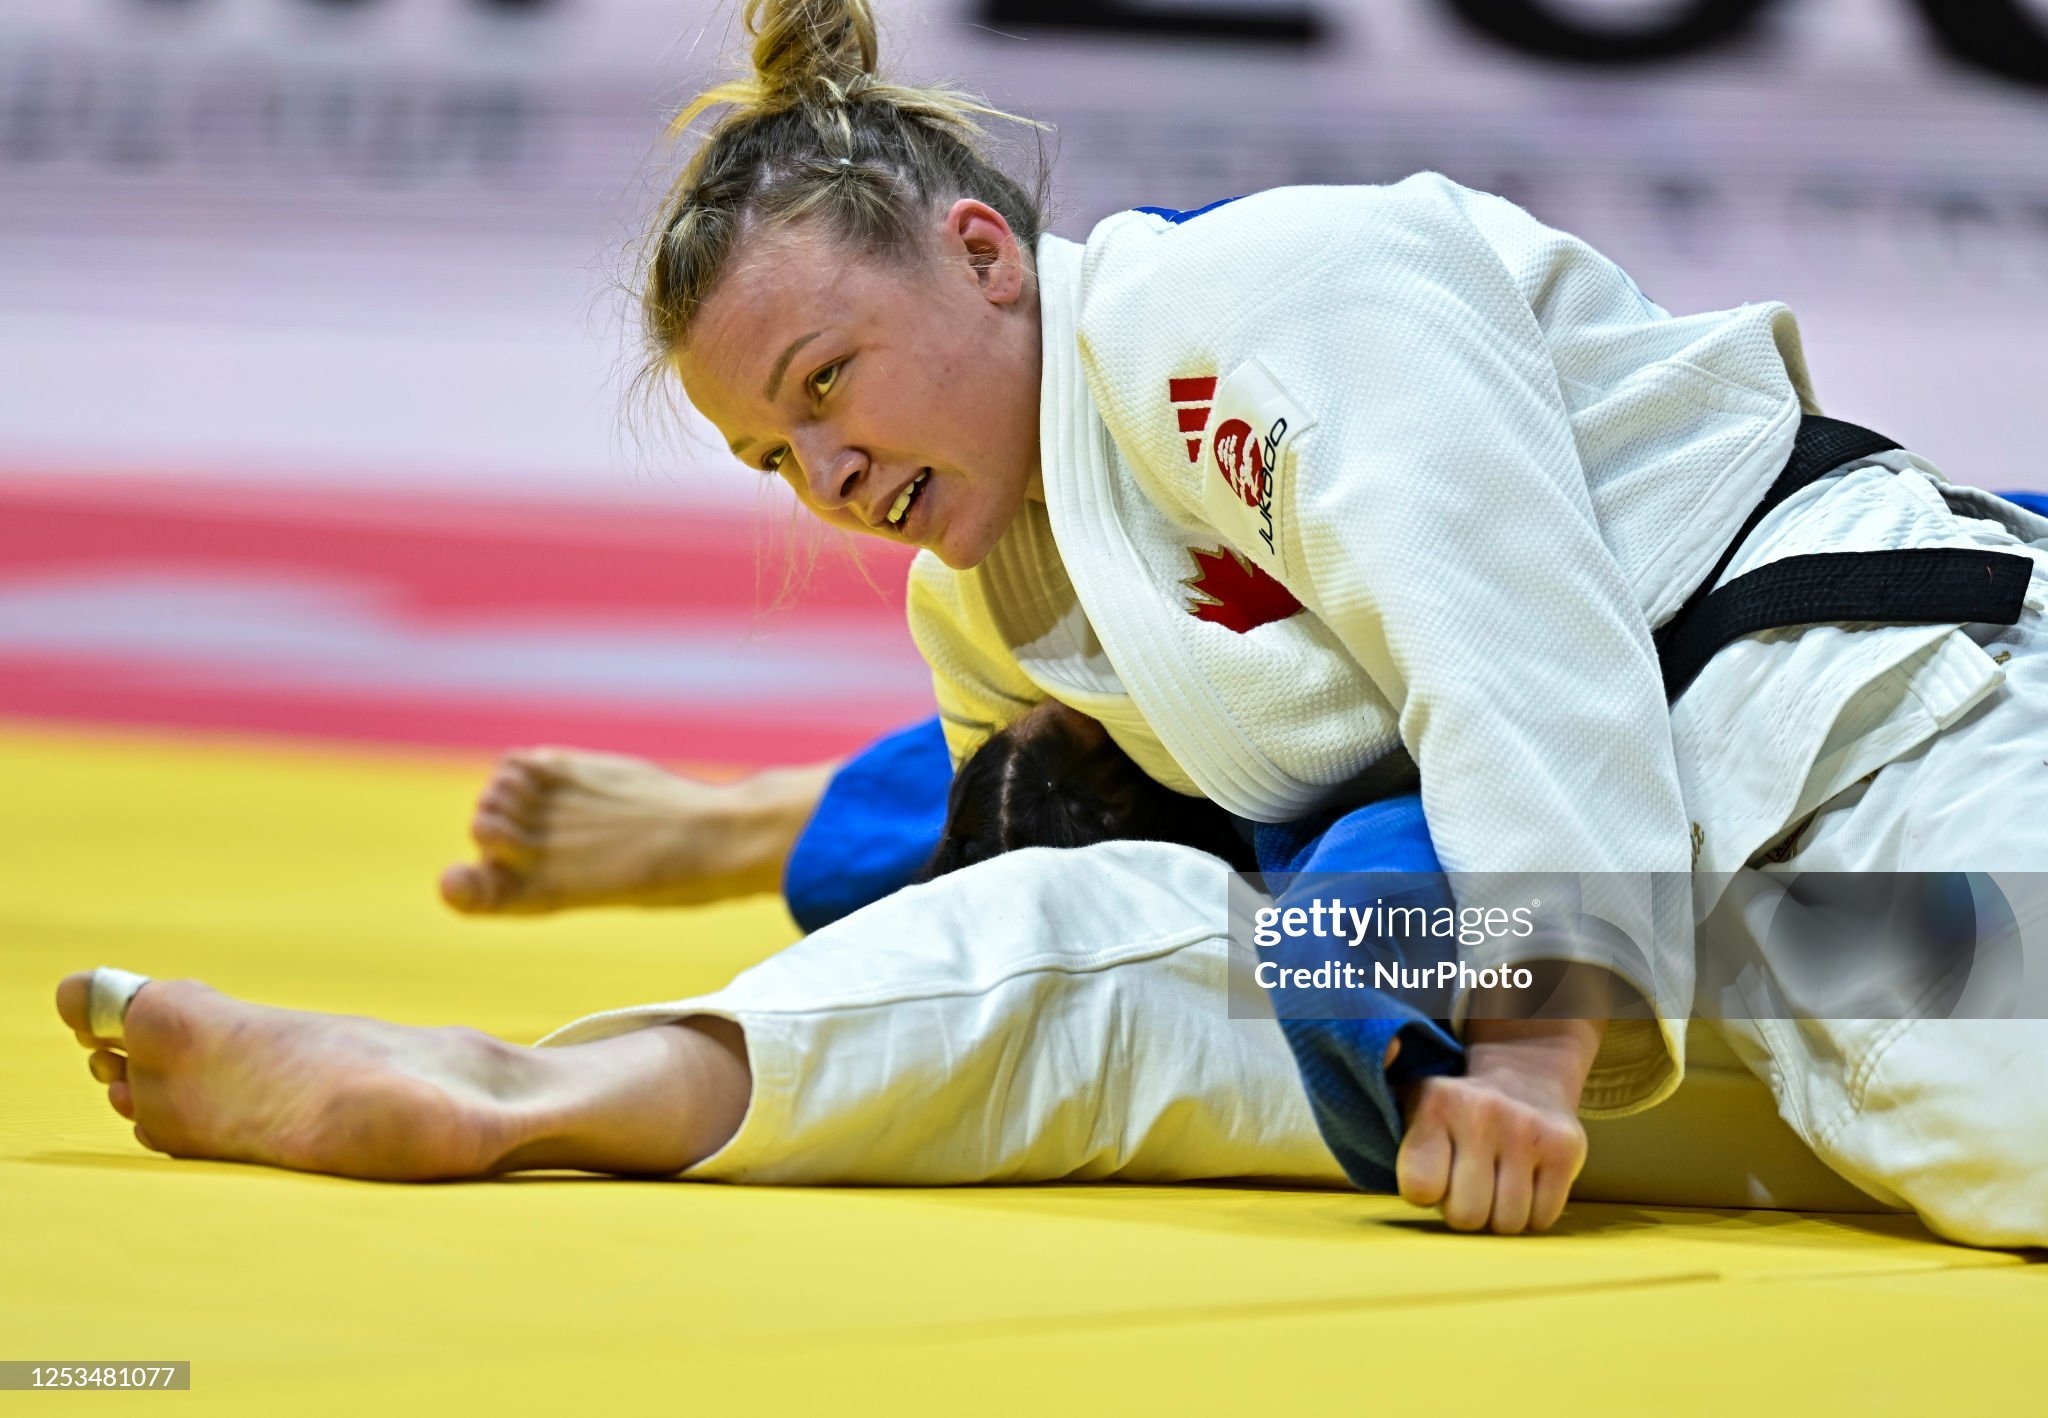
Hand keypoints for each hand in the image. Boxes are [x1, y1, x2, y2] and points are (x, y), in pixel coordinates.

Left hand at [1393, 1021, 1595, 1234]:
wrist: (1526, 1076)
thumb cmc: (1456, 1110)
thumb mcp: (1409, 1100)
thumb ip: (1378, 1096)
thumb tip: (1382, 1053)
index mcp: (1436, 1104)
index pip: (1419, 1188)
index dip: (1426, 1193)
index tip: (1433, 1175)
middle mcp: (1482, 1113)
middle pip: (1466, 1216)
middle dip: (1464, 1210)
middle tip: (1467, 1183)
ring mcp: (1527, 1131)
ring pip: (1507, 1223)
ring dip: (1499, 1214)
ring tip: (1495, 1182)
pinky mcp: (1566, 1149)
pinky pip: (1541, 1219)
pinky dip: (1532, 1214)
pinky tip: (1523, 1183)